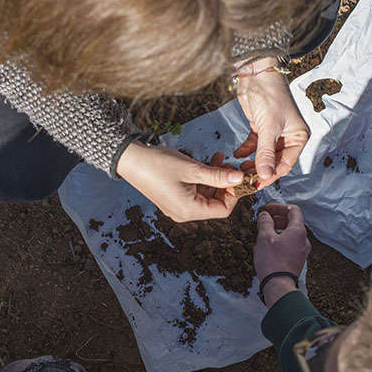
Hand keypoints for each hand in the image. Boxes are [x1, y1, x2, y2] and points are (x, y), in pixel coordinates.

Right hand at [117, 142, 241, 221]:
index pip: (223, 210)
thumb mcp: (192, 169)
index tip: (240, 176)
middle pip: (215, 203)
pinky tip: (208, 162)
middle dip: (226, 184)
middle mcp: (184, 213)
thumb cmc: (158, 164)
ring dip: (215, 178)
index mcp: (189, 211)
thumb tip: (240, 178)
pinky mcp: (174, 198)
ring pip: (206, 195)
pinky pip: (195, 192)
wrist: (130, 159)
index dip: (235, 194)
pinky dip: (203, 179)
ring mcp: (178, 206)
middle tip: (232, 165)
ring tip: (220, 159)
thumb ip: (218, 176)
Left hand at [234, 57, 309, 184]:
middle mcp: (289, 136)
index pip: (285, 164)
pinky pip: (254, 145)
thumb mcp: (269, 127)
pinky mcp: (261, 127)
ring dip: (252, 162)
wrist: (258, 72)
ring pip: (263, 155)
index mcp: (299, 137)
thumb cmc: (271, 95)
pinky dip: (246, 150)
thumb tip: (265, 175)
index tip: (256, 184)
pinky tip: (237, 154)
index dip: (271, 175)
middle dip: (260, 170)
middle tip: (245, 180)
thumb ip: (265, 152)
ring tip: (240, 169)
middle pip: (274, 161)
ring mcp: (274, 132)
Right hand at [254, 203, 310, 305]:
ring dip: (278, 229)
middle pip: (293, 221)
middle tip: (264, 220)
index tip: (266, 210)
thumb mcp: (264, 238)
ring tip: (264, 234)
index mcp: (298, 231)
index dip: (278, 207)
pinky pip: (290, 244)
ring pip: (291, 234)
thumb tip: (264, 215)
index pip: (292, 210)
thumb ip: (265, 222)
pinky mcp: (297, 260)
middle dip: (277, 218)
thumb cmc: (272, 261)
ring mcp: (302, 251)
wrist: (279, 286)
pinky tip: (269, 247)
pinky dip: (281, 240)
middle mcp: (303, 239)